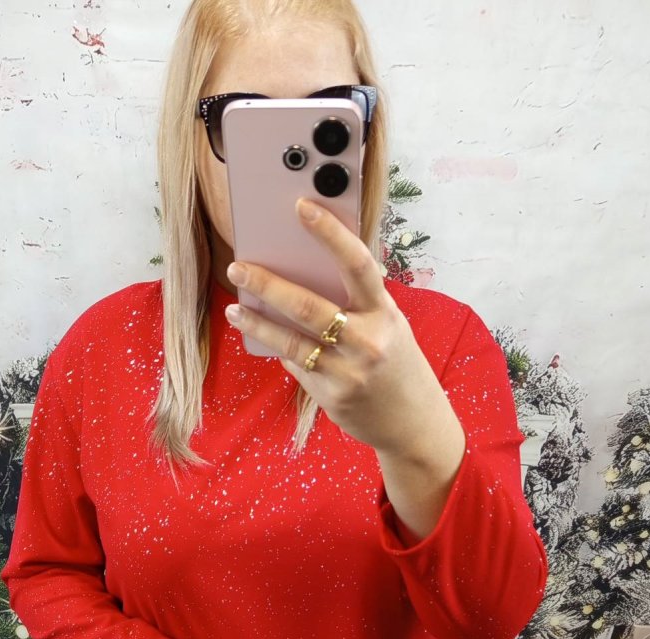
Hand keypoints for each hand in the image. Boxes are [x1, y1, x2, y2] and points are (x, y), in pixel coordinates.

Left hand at [223, 197, 434, 456]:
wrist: (414, 421)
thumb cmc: (397, 364)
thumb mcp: (388, 326)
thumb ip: (356, 304)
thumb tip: (303, 278)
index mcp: (385, 313)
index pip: (357, 264)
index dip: (330, 233)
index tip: (302, 207)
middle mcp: (368, 341)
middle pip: (308, 306)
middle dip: (267, 284)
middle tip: (238, 268)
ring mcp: (348, 372)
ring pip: (291, 341)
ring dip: (258, 322)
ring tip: (235, 309)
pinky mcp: (332, 396)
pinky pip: (298, 365)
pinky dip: (281, 349)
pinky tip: (265, 338)